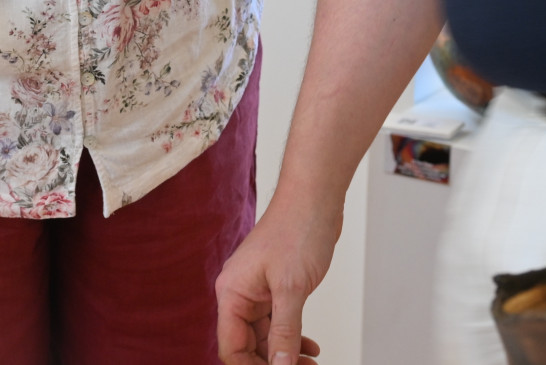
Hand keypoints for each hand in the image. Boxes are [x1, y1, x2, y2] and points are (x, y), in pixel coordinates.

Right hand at [215, 193, 334, 364]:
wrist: (315, 198)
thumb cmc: (298, 230)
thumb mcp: (292, 289)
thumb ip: (284, 332)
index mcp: (232, 293)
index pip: (231, 347)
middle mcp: (239, 293)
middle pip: (247, 345)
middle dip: (272, 364)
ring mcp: (257, 290)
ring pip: (264, 336)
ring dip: (286, 354)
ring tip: (312, 364)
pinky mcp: (275, 287)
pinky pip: (278, 322)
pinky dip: (293, 337)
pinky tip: (311, 347)